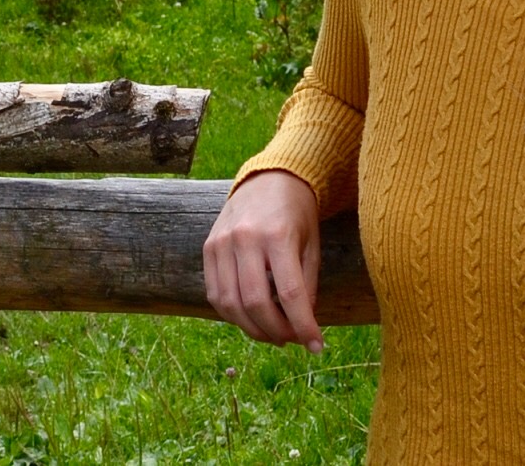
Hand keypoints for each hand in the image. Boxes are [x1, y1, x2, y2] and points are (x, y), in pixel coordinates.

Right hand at [203, 169, 323, 351]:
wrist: (268, 178)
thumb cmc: (297, 213)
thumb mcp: (312, 245)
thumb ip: (307, 286)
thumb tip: (302, 327)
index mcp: (277, 235)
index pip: (290, 294)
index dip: (303, 326)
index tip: (316, 346)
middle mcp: (245, 238)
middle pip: (256, 303)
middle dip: (277, 332)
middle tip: (292, 340)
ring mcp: (221, 242)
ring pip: (230, 303)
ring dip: (253, 328)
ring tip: (272, 334)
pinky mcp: (208, 247)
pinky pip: (214, 293)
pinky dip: (231, 314)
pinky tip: (250, 318)